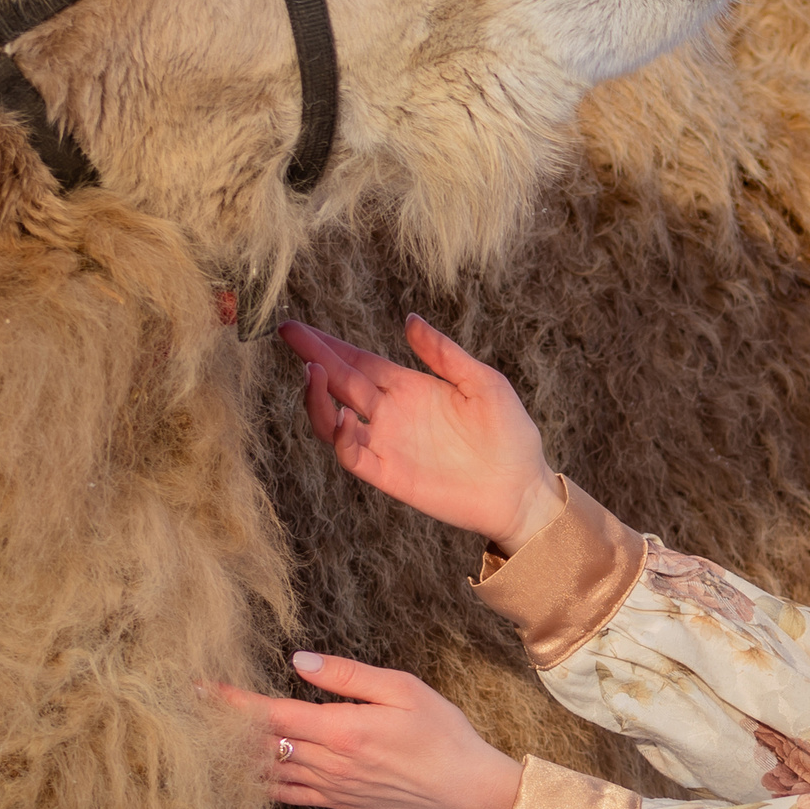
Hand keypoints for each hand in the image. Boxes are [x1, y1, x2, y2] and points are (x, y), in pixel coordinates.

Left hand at [215, 652, 524, 808]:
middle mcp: (329, 764)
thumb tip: (298, 662)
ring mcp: (331, 788)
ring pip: (267, 773)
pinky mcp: (338, 802)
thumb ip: (347, 675)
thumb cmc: (441, 732)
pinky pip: (286, 795)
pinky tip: (240, 774)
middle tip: (185, 711)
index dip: (230, 703)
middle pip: (259, 745)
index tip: (198, 688)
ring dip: (233, 757)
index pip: (270, 715)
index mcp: (342, 731)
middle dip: (220, 728)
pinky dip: (258, 784)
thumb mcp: (402, 689)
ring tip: (201, 740)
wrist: (465, 790)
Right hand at [278, 315, 562, 553]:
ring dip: (318, 397)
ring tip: (312, 372)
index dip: (327, 344)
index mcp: (408, 386)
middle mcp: (390, 413)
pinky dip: (342, 438)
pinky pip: (354, 456)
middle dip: (312, 357)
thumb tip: (410, 319)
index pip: (357, 360)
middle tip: (286, 333)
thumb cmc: (510, 434)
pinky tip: (345, 416)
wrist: (522, 489)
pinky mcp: (391, 475)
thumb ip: (444, 353)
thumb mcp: (483, 382)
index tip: (296, 327)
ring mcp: (388, 444)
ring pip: (334, 420)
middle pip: (339, 382)